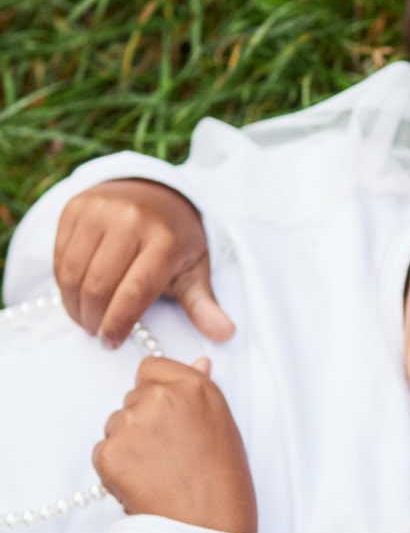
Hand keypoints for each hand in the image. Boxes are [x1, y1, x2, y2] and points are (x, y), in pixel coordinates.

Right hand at [54, 178, 234, 347]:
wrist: (154, 190)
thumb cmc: (175, 238)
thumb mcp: (194, 267)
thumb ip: (203, 304)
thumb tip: (225, 334)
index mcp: (164, 240)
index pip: (134, 292)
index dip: (118, 323)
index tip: (112, 342)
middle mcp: (130, 220)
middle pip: (99, 285)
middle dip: (94, 318)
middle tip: (97, 332)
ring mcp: (99, 211)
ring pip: (74, 272)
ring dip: (74, 304)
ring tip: (85, 318)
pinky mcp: (76, 207)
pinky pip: (61, 255)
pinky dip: (64, 282)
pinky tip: (76, 294)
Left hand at [94, 357, 256, 532]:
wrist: (208, 530)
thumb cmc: (224, 484)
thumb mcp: (224, 427)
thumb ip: (202, 391)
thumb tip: (198, 362)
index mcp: (193, 387)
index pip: (151, 368)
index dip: (156, 392)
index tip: (167, 417)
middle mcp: (160, 397)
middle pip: (132, 397)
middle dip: (144, 421)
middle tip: (168, 454)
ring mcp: (131, 423)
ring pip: (115, 425)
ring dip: (129, 445)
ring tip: (158, 473)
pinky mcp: (109, 451)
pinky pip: (103, 452)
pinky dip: (116, 469)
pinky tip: (143, 484)